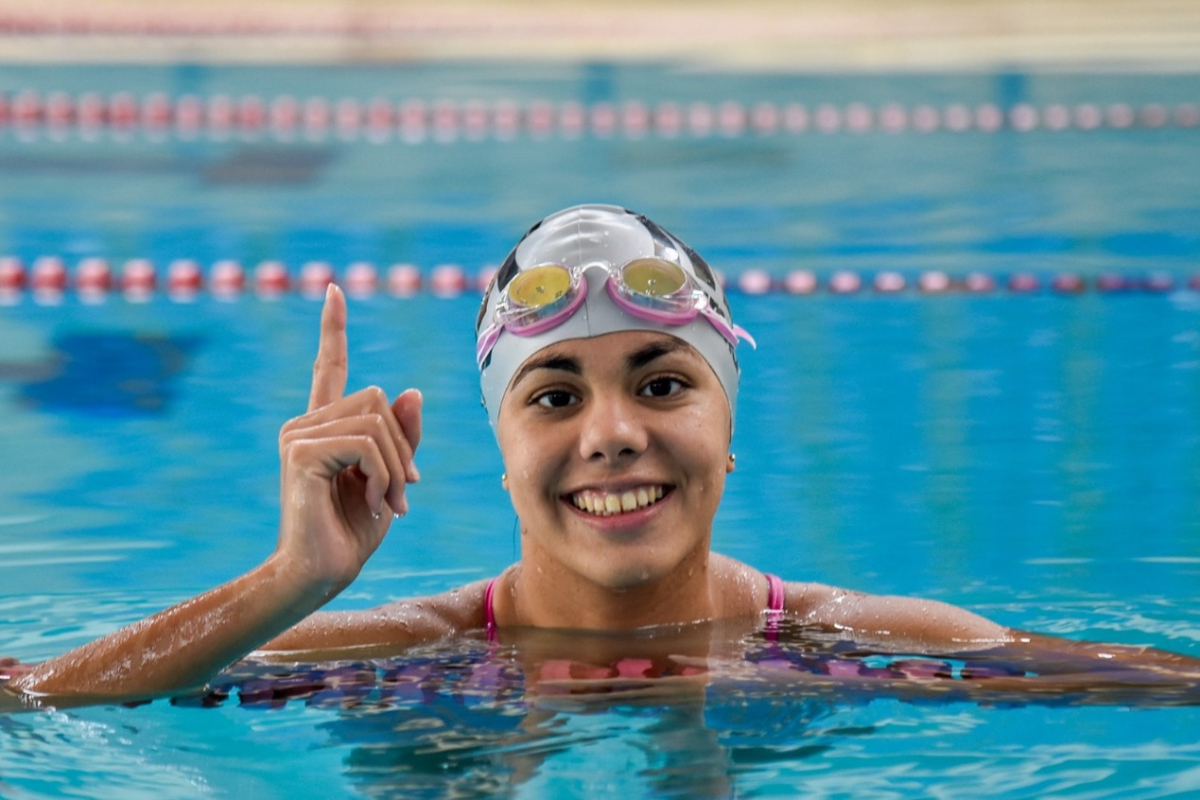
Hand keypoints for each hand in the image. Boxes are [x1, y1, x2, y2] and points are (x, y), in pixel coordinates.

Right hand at [275, 284, 421, 596]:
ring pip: (377, 422)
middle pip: (377, 400)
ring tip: (385, 503)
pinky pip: (367, 444)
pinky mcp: (301, 451)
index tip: (335, 289)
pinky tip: (372, 503)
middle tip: (400, 495)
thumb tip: (411, 391)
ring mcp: (298, 435)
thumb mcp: (392, 478)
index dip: (333, 328)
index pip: (330, 366)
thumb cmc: (353, 531)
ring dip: (395, 469)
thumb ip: (402, 438)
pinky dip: (383, 476)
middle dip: (402, 450)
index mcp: (324, 426)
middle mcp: (305, 423)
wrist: (320, 575)